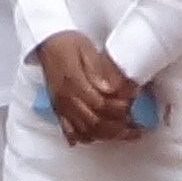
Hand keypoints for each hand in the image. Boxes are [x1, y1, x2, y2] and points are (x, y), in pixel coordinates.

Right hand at [35, 31, 143, 145]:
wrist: (46, 42)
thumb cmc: (67, 41)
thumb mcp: (86, 48)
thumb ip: (98, 70)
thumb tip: (110, 88)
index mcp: (73, 81)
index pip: (100, 104)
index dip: (118, 109)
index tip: (133, 106)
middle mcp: (66, 98)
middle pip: (94, 122)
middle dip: (117, 128)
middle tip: (135, 126)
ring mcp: (61, 106)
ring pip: (85, 131)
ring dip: (106, 136)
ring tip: (124, 134)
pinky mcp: (58, 109)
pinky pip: (70, 132)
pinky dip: (85, 138)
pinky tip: (97, 137)